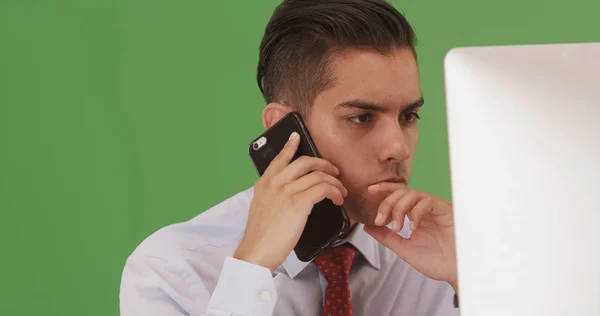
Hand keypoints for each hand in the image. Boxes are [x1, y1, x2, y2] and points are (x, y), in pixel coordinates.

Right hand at [234, 132, 347, 272]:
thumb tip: (291, 192)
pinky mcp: (298, 203)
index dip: (290, 146)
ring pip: (319, 175)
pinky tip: (337, 199)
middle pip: (305, 162)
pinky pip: (324, 189)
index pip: (279, 158)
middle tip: (334, 170)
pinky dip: (335, 192)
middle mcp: (275, 183)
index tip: (297, 137)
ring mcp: (287, 191)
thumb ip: (273, 195)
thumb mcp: (261, 207)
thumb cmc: (261, 235)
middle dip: (324, 164)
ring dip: (334, 182)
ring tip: (341, 191)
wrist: (257, 250)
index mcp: (264, 183)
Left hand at [363, 183, 457, 291]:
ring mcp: (435, 209)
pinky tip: (413, 228)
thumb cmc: (436, 261)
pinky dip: (416, 213)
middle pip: (402, 191)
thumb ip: (386, 237)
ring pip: (413, 194)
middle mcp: (425, 209)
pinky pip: (427, 202)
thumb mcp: (404, 249)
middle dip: (387, 203)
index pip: (398, 195)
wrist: (455, 272)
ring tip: (396, 227)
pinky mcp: (446, 210)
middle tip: (380, 220)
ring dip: (399, 208)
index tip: (370, 191)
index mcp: (415, 215)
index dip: (384, 190)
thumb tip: (367, 227)